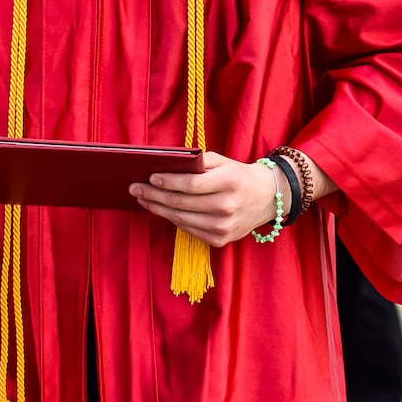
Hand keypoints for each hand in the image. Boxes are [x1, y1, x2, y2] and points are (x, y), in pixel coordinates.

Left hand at [129, 151, 283, 246]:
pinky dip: (172, 219)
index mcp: (229, 183)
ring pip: (181, 218)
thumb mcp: (222, 162)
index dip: (168, 182)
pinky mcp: (221, 239)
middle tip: (135, 188)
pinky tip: (160, 209)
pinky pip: (189, 230)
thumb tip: (166, 166)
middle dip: (154, 195)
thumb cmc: (238, 176)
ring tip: (143, 198)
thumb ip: (197, 162)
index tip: (150, 177)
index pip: (191, 185)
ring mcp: (224, 226)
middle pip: (182, 203)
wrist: (267, 198)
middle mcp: (227, 206)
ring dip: (158, 208)